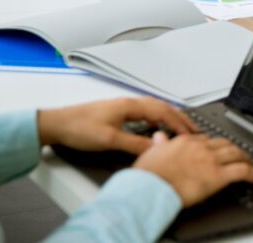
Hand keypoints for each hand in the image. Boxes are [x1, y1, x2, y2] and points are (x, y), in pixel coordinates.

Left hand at [37, 97, 196, 154]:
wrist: (57, 124)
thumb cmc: (79, 128)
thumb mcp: (109, 140)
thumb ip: (135, 143)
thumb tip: (156, 148)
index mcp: (130, 106)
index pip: (163, 112)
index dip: (179, 123)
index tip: (192, 134)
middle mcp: (129, 103)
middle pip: (162, 108)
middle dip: (180, 119)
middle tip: (195, 130)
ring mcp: (124, 107)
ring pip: (155, 109)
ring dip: (170, 118)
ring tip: (181, 128)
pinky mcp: (117, 113)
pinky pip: (146, 113)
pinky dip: (158, 119)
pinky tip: (157, 127)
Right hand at [133, 132, 252, 206]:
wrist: (148, 188)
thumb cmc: (147, 175)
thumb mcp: (151, 153)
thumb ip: (160, 144)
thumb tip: (160, 137)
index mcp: (185, 142)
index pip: (206, 140)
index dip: (214, 146)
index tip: (218, 150)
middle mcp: (201, 148)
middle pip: (225, 144)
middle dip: (234, 149)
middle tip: (240, 155)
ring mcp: (211, 160)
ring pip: (237, 154)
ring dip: (247, 158)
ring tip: (252, 164)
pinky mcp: (218, 176)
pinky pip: (243, 171)